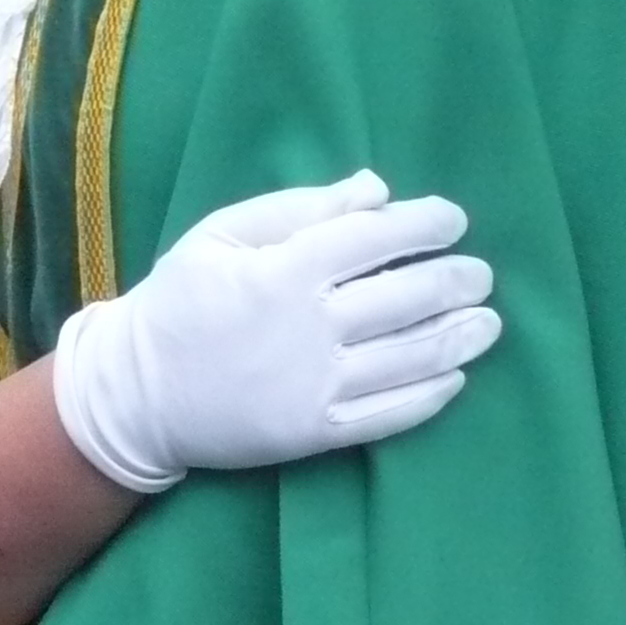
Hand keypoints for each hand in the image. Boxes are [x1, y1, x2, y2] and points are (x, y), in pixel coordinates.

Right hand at [51, 171, 501, 493]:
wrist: (137, 394)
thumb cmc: (178, 302)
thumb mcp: (220, 234)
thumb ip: (297, 208)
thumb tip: (375, 190)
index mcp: (281, 270)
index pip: (374, 238)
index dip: (424, 225)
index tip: (453, 220)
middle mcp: (308, 328)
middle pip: (406, 298)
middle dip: (455, 281)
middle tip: (479, 273)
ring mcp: (316, 387)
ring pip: (411, 358)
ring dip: (459, 336)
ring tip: (488, 322)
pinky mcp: (316, 434)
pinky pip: (391, 415)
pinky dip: (432, 394)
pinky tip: (455, 376)